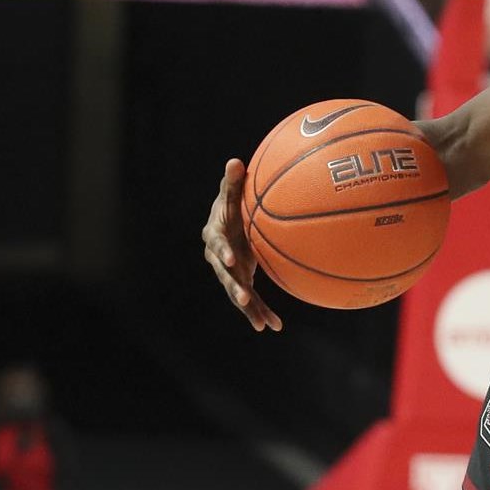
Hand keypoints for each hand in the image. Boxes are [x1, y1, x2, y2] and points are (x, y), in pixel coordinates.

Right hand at [201, 158, 282, 331]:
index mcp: (215, 237)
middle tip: (242, 299)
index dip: (222, 251)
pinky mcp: (240, 281)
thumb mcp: (231, 195)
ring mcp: (229, 273)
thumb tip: (235, 161)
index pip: (217, 244)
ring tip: (262, 324)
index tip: (230, 258)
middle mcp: (218, 259)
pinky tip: (274, 327)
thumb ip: (232, 183)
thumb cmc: (231, 205)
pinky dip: (261, 312)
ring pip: (237, 293)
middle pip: (225, 275)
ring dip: (249, 308)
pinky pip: (251, 299)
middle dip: (233, 288)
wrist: (228, 224)